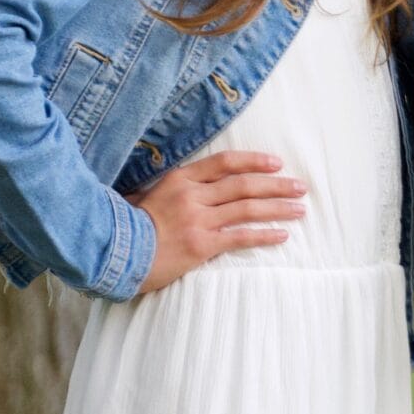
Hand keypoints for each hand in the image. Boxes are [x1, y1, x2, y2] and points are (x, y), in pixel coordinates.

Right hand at [128, 149, 305, 293]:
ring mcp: (198, 220)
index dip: (254, 161)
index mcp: (180, 179)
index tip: (276, 163)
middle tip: (300, 186)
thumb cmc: (125, 225)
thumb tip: (194, 187)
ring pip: (248, 208)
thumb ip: (173, 189)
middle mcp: (193, 195)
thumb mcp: (146, 196)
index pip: (224, 163)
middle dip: (276, 185)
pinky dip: (265, 235)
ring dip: (278, 208)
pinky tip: (282, 235)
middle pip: (244, 185)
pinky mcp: (202, 245)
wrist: (113, 252)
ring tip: (300, 209)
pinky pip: (241, 237)